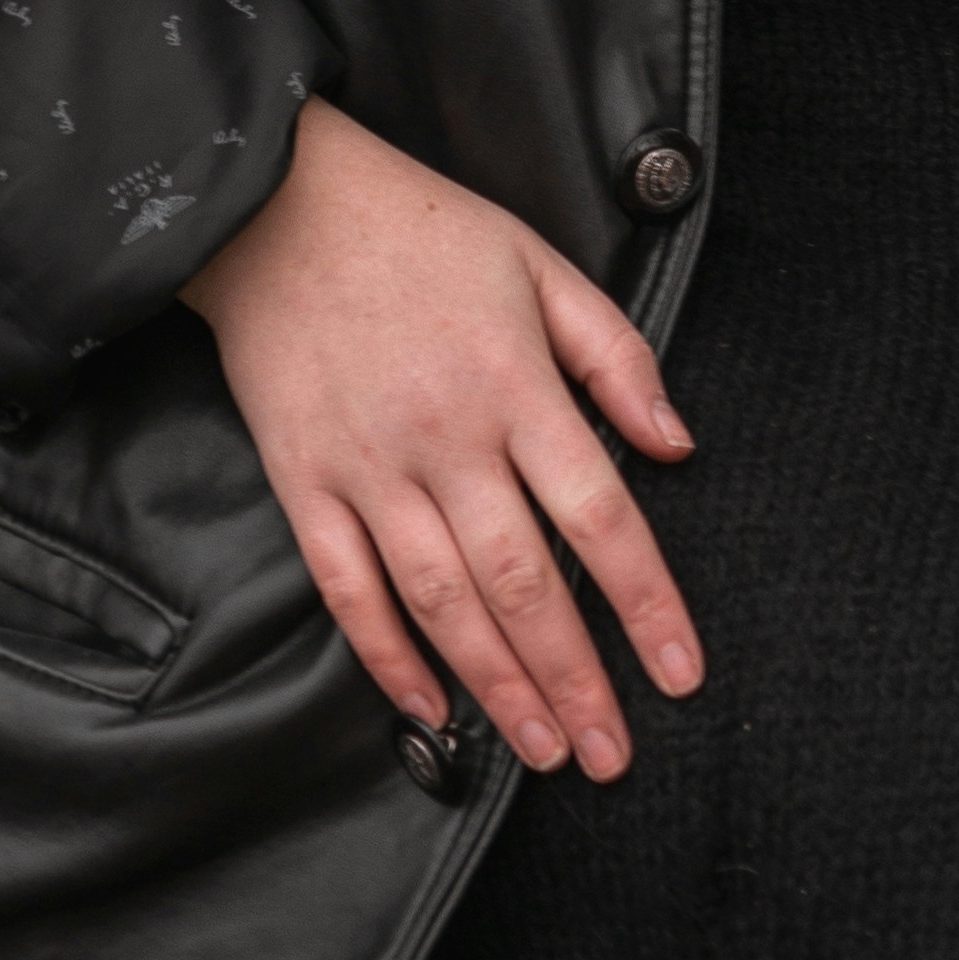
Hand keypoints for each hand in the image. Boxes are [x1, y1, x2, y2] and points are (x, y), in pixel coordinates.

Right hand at [181, 96, 702, 779]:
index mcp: (513, 381)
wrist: (277, 203)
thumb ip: (613, 355)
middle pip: (524, 580)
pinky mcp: (304, 481)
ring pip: (442, 601)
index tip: (681, 674)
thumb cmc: (421, 228)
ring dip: (498, 686)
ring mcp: (369, 465)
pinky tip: (430, 711)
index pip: (598, 512)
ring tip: (543, 751)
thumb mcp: (539, 262)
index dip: (646, 602)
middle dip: (575, 679)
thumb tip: (675, 444)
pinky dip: (388, 658)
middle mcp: (446, 435)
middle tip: (611, 756)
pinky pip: (348, 590)